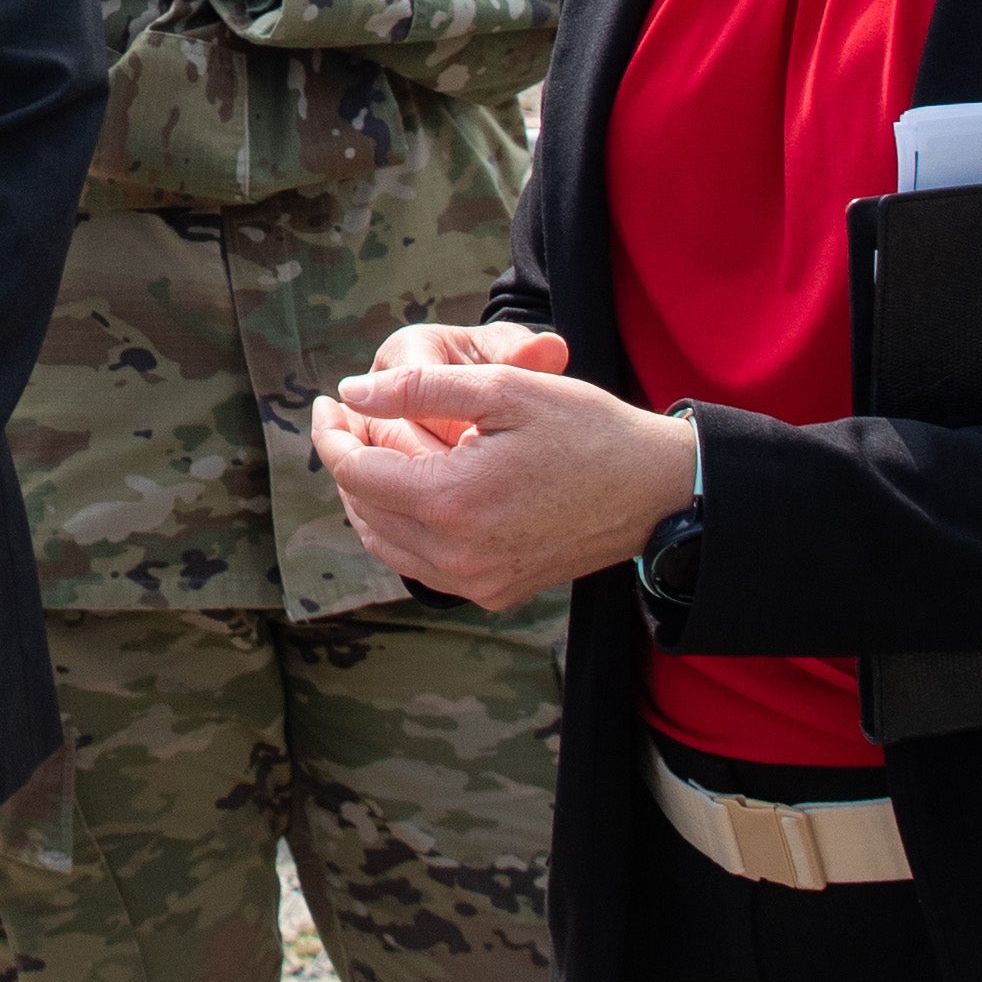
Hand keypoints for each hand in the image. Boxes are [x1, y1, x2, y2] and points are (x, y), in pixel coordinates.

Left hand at [308, 324, 694, 610]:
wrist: (656, 492)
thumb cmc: (586, 430)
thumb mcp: (504, 387)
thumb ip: (418, 390)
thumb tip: (351, 393)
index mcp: (451, 501)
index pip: (356, 470)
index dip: (331, 433)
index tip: (326, 402)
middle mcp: (455, 555)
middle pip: (365, 507)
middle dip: (349, 459)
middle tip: (353, 418)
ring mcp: (475, 582)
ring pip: (386, 542)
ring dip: (369, 496)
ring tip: (376, 449)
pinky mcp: (494, 593)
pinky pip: (420, 564)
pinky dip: (401, 527)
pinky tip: (413, 490)